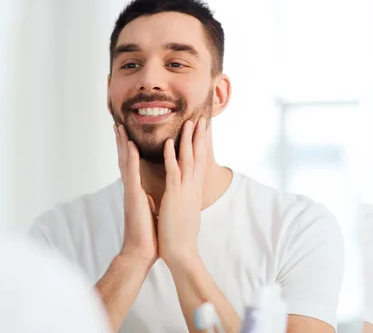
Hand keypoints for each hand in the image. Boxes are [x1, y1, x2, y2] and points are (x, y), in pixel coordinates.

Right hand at [115, 124, 157, 264]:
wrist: (141, 252)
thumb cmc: (148, 234)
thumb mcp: (150, 210)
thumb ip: (148, 199)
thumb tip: (150, 194)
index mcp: (136, 191)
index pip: (131, 166)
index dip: (128, 149)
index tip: (127, 135)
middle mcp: (131, 188)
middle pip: (124, 159)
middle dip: (121, 141)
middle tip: (118, 123)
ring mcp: (130, 191)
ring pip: (125, 162)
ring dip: (122, 143)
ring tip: (120, 127)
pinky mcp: (133, 197)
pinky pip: (132, 174)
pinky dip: (130, 158)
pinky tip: (130, 146)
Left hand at [157, 118, 209, 266]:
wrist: (181, 252)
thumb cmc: (181, 235)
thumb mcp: (187, 212)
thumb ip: (187, 199)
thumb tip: (188, 194)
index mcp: (193, 191)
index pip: (200, 163)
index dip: (201, 146)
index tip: (203, 132)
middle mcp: (192, 188)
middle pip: (198, 157)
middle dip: (199, 137)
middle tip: (201, 119)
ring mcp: (184, 191)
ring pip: (187, 159)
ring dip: (187, 140)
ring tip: (188, 123)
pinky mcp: (174, 196)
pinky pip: (173, 172)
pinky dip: (171, 156)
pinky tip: (168, 142)